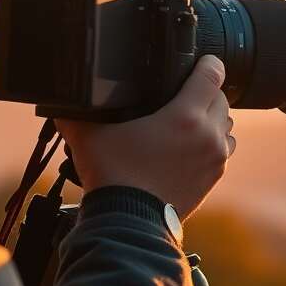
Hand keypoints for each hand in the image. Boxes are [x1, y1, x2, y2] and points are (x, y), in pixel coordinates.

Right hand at [55, 55, 235, 218]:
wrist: (129, 223)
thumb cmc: (112, 176)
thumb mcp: (88, 137)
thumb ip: (75, 113)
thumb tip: (60, 100)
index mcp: (185, 116)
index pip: (213, 74)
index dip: (207, 62)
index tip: (200, 61)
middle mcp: (208, 135)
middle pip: (221, 98)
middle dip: (206, 91)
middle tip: (185, 93)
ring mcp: (215, 158)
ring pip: (226, 125)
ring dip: (212, 118)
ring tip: (190, 120)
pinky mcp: (214, 178)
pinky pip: (223, 150)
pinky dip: (212, 143)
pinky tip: (191, 145)